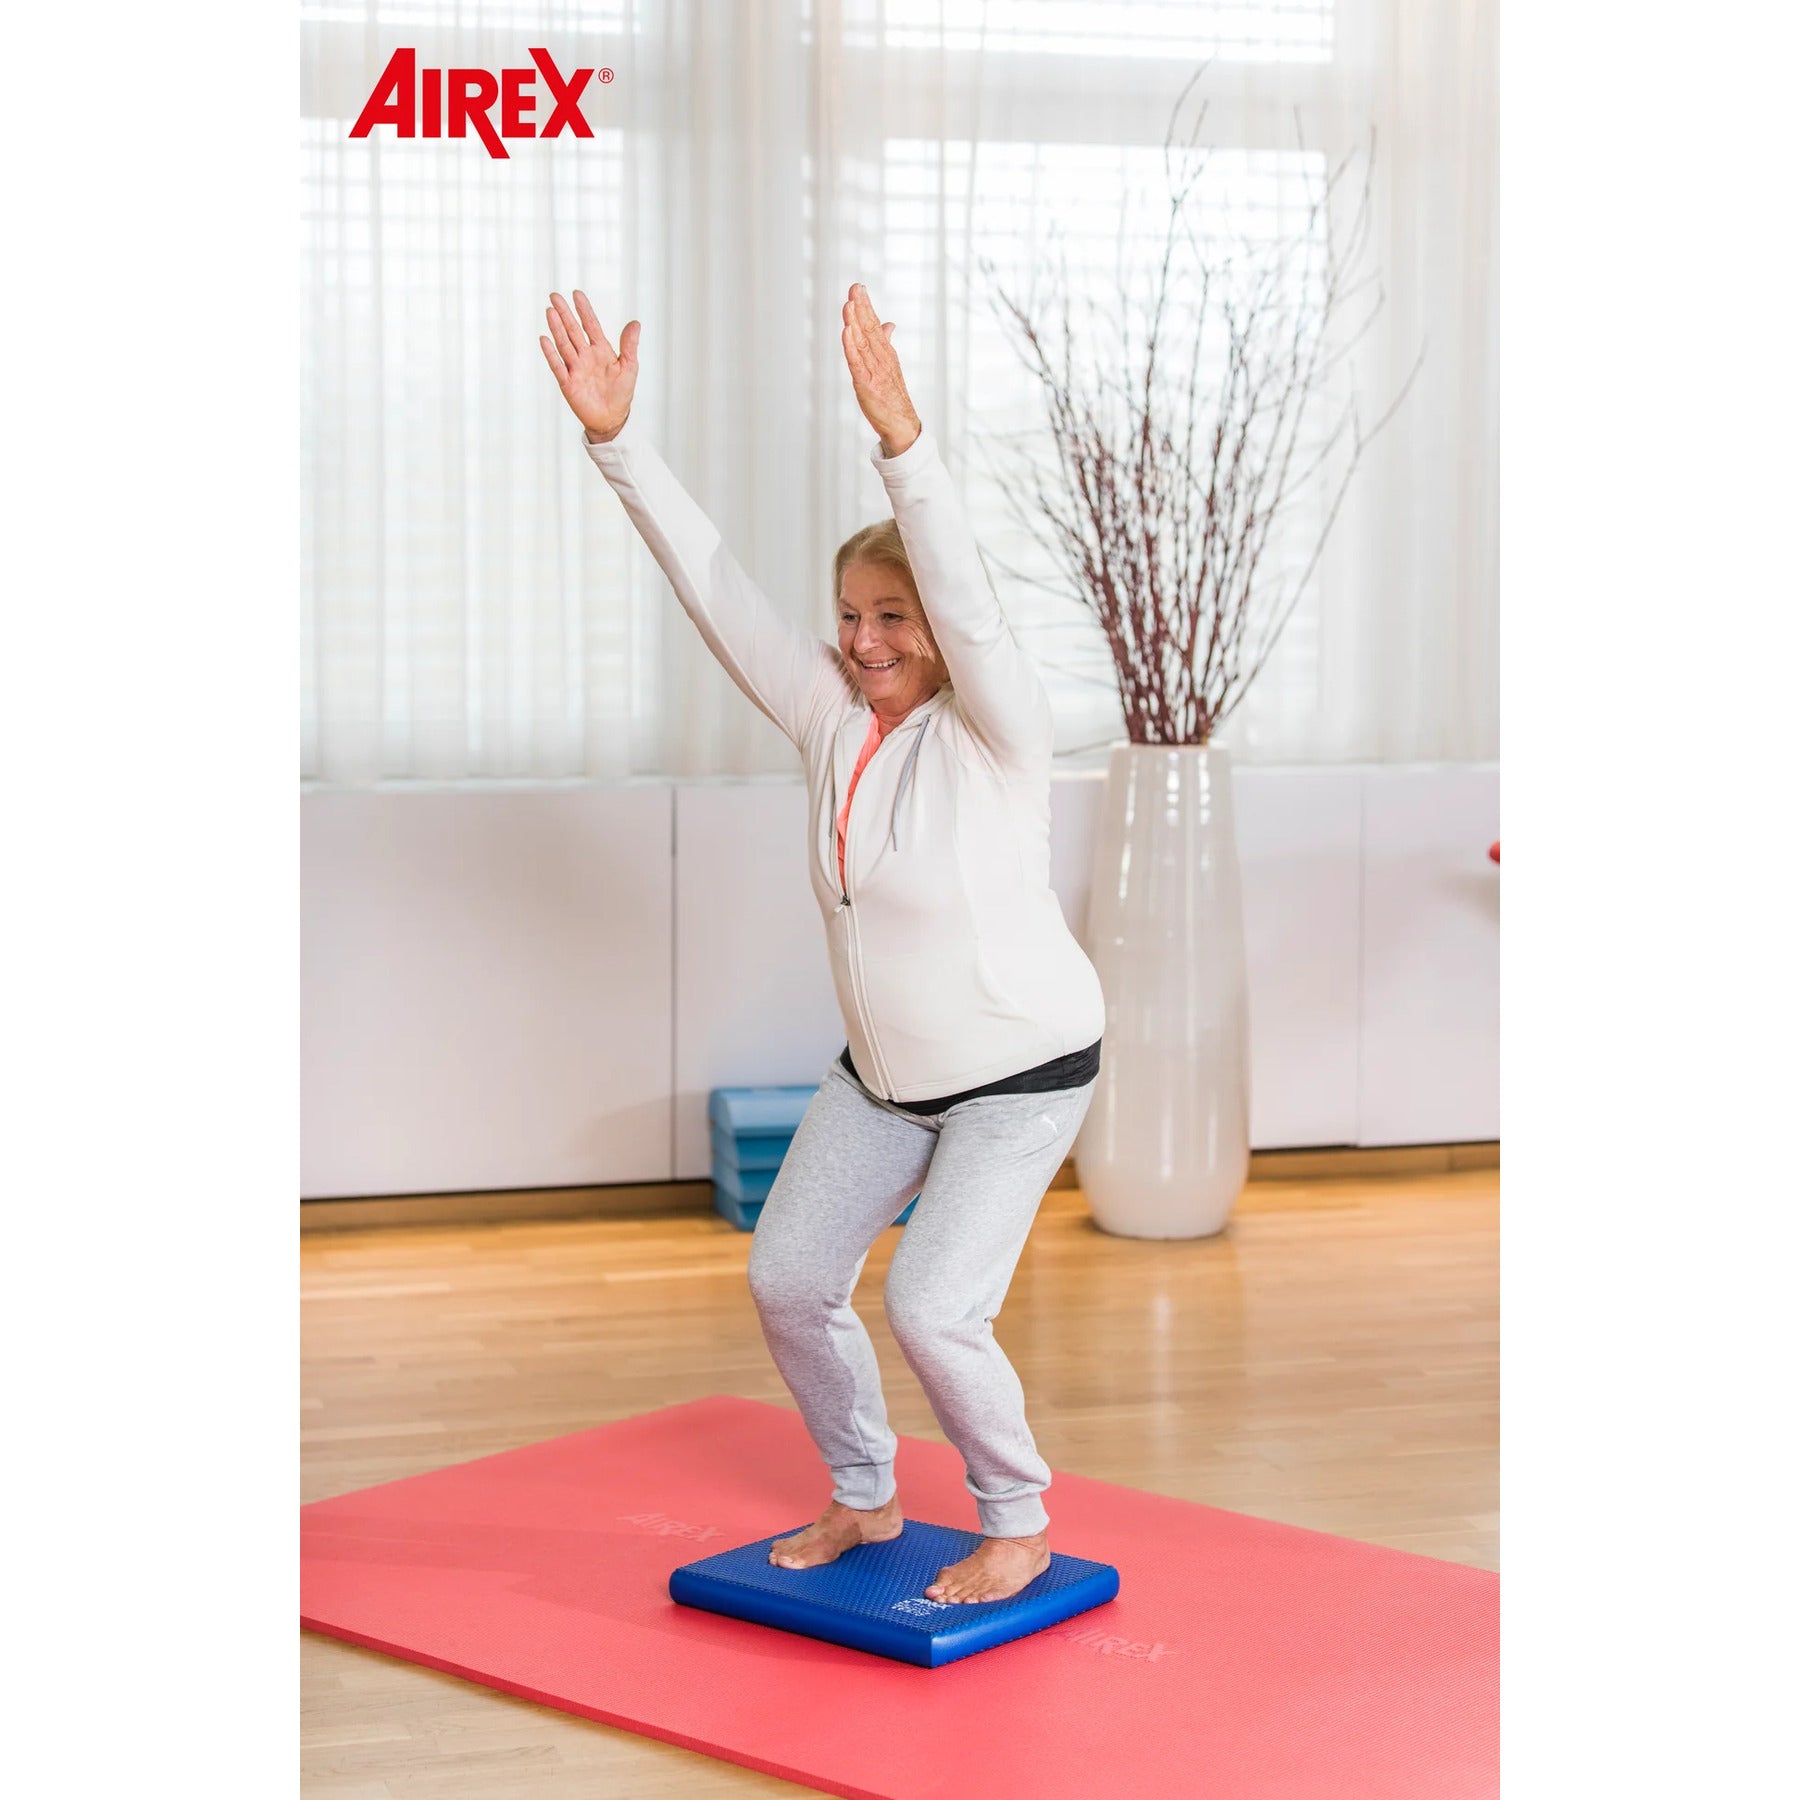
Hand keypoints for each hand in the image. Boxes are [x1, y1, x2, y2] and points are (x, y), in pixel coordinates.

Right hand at [541, 291, 639, 441]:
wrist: (612, 419)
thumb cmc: (621, 393)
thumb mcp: (629, 367)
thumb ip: (629, 345)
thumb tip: (635, 322)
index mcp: (601, 350)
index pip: (591, 325)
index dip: (584, 310)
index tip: (577, 294)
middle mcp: (585, 356)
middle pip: (573, 331)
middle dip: (564, 313)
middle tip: (554, 296)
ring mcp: (575, 368)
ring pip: (564, 344)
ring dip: (557, 328)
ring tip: (550, 311)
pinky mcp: (568, 383)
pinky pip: (558, 366)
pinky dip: (551, 353)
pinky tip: (545, 339)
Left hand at [841, 284, 920, 455]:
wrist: (902, 424)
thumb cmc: (893, 396)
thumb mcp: (890, 365)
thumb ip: (885, 342)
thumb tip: (888, 323)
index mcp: (885, 353)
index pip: (874, 325)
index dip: (866, 306)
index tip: (858, 287)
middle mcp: (881, 359)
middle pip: (869, 329)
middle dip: (861, 307)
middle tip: (855, 287)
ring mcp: (874, 371)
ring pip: (862, 342)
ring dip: (855, 322)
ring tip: (849, 303)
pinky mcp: (866, 385)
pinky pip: (857, 363)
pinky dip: (852, 347)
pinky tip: (847, 332)